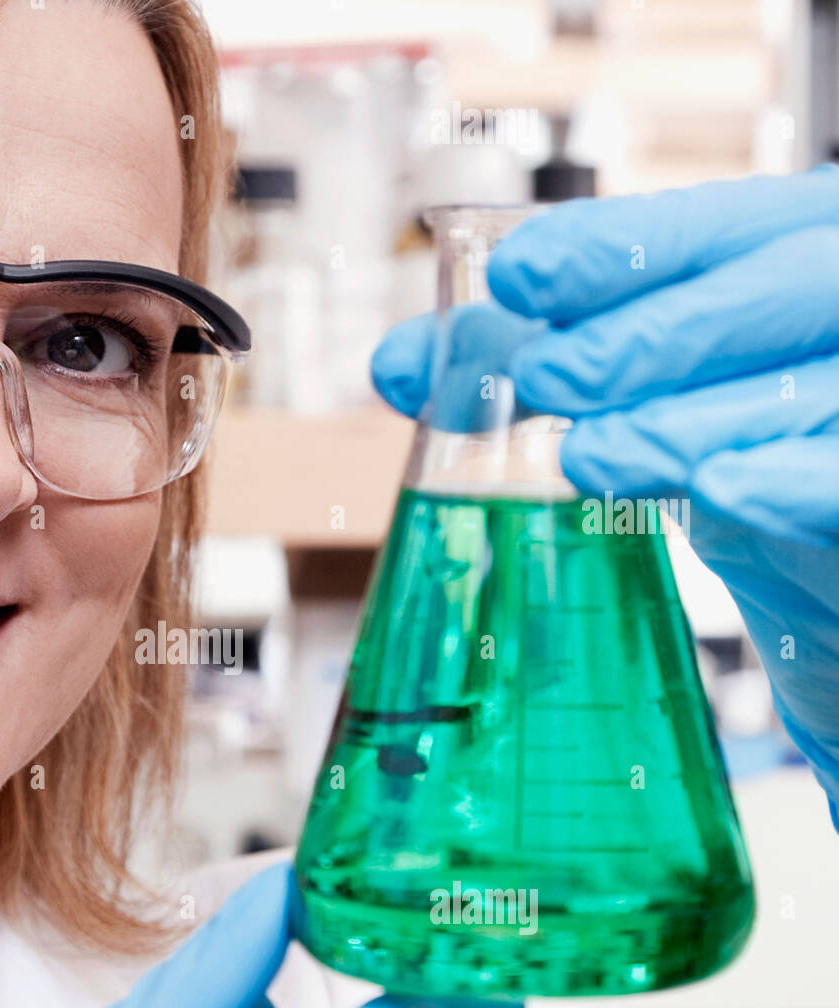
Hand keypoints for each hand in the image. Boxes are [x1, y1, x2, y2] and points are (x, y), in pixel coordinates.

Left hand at [372, 167, 838, 823]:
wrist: (834, 585)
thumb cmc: (740, 467)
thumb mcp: (642, 408)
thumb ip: (536, 373)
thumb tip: (402, 366)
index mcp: (789, 260)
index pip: (710, 231)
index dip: (614, 249)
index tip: (518, 277)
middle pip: (771, 288)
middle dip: (645, 334)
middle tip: (545, 380)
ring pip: (806, 387)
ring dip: (686, 418)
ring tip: (589, 454)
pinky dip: (790, 485)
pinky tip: (724, 492)